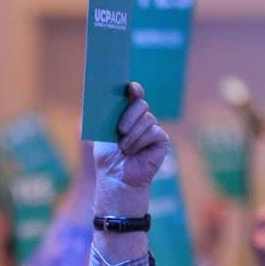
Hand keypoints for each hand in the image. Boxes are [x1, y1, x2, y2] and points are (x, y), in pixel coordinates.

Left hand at [94, 82, 170, 217]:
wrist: (116, 177)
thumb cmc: (108, 157)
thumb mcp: (103, 133)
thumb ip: (107, 115)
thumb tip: (106, 97)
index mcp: (126, 114)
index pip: (134, 95)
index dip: (133, 89)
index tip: (130, 88)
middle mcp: (141, 119)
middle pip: (141, 104)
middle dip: (130, 115)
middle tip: (120, 129)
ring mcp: (152, 128)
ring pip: (147, 119)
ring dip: (132, 135)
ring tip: (123, 148)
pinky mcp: (161, 139)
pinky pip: (153, 132)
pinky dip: (140, 142)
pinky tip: (133, 152)